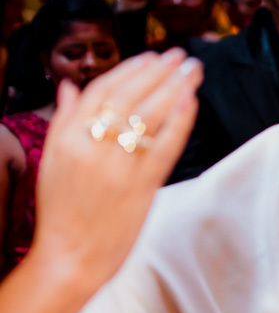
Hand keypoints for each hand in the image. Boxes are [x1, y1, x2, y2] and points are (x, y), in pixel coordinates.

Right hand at [29, 49, 200, 299]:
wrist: (70, 256)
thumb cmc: (62, 211)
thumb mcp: (51, 161)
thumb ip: (63, 121)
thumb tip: (71, 87)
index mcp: (67, 137)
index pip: (103, 91)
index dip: (130, 70)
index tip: (152, 57)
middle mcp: (92, 147)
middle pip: (131, 97)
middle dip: (159, 72)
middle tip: (182, 56)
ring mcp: (118, 167)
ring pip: (150, 117)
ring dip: (175, 88)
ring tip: (193, 70)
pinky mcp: (141, 188)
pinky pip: (164, 148)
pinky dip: (179, 123)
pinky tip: (192, 103)